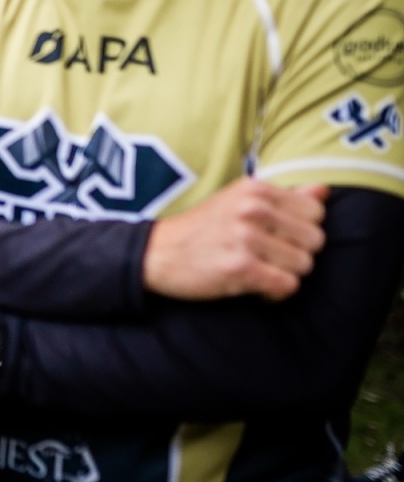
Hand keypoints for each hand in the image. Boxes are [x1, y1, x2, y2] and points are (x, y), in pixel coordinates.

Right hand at [144, 177, 327, 301]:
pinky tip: (255, 285)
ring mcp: (246, 237)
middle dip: (297, 254)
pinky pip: (287, 286)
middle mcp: (253, 209)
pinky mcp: (240, 267)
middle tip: (269, 258)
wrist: (156, 253)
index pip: (315, 211)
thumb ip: (284, 197)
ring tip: (259, 270)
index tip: (277, 238)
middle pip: (315, 240)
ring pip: (303, 265)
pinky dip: (275, 292)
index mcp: (255, 189)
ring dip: (284, 274)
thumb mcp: (238, 202)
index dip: (301, 230)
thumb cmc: (202, 230)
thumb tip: (324, 190)